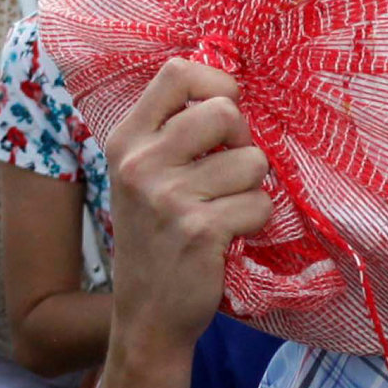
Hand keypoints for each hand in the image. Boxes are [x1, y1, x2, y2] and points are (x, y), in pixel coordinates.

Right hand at [106, 57, 269, 366]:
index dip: (216, 82)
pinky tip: (230, 236)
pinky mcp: (201, 230)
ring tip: (225, 209)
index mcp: (126, 140)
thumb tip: (230, 90)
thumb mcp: (144, 176)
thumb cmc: (155, 237)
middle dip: (243, 140)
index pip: (177, 73)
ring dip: (252, 187)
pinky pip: (260, 203)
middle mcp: (141, 163)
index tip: (226, 110)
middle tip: (230, 171)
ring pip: (252, 161)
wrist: (146, 315)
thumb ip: (173, 132)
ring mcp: (169, 196)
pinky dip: (256, 220)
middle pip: (224, 112)